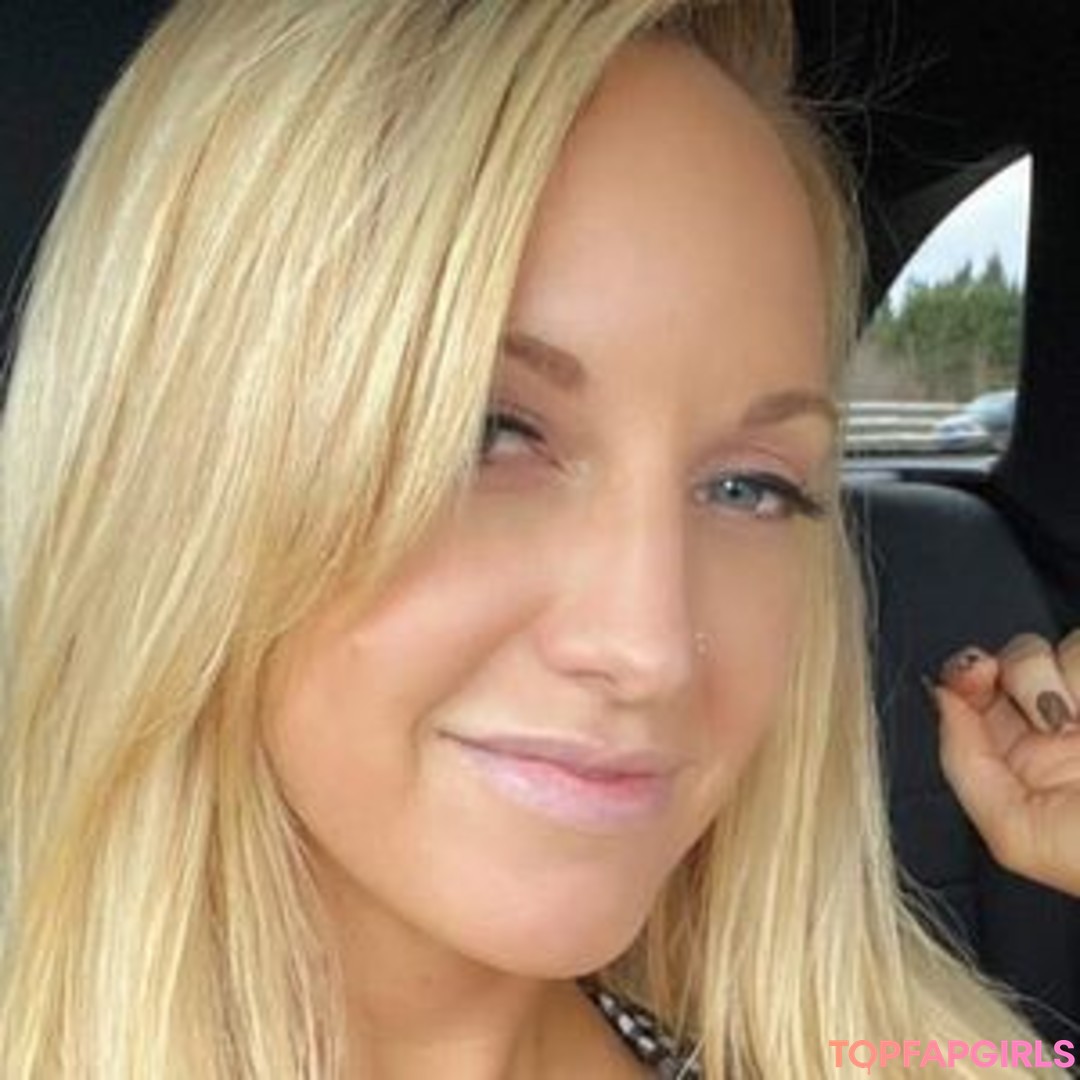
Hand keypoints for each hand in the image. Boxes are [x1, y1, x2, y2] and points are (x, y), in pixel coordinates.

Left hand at [931, 631, 1079, 897]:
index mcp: (1027, 762)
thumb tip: (941, 698)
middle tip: (1046, 710)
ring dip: (1067, 678)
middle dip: (1018, 672)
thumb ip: (966, 766)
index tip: (973, 676)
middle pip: (1016, 660)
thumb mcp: (1018, 834)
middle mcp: (1066, 729)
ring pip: (1067, 649)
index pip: (975, 696)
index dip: (965, 677)